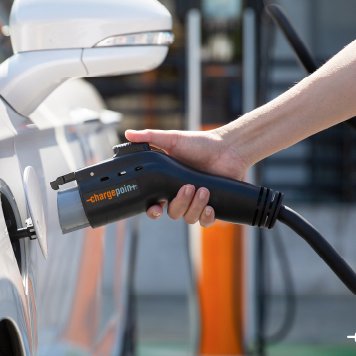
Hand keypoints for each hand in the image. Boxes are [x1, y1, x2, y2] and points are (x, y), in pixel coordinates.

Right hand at [125, 129, 248, 226]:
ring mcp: (196, 202)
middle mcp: (181, 195)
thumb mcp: (172, 140)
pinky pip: (205, 222)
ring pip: (188, 218)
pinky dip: (206, 217)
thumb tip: (127, 133)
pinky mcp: (212, 206)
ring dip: (195, 206)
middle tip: (188, 187)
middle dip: (180, 202)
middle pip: (172, 213)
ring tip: (203, 189)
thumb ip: (149, 137)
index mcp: (168, 184)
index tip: (156, 208)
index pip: (155, 204)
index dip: (153, 210)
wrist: (227, 148)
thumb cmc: (200, 144)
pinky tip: (210, 206)